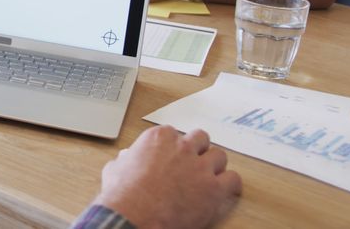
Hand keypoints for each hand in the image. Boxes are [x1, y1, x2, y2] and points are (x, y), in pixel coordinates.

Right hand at [93, 126, 241, 228]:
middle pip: (201, 138)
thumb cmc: (124, 195)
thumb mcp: (115, 169)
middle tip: (193, 163)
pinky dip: (230, 185)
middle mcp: (182, 147)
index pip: (174, 133)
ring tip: (208, 178)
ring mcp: (200, 166)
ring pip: (219, 156)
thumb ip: (126, 159)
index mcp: (159, 138)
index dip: (174, 147)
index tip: (172, 156)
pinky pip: (233, 179)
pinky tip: (223, 191)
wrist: (135, 216)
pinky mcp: (214, 188)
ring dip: (214, 166)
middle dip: (198, 150)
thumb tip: (126, 158)